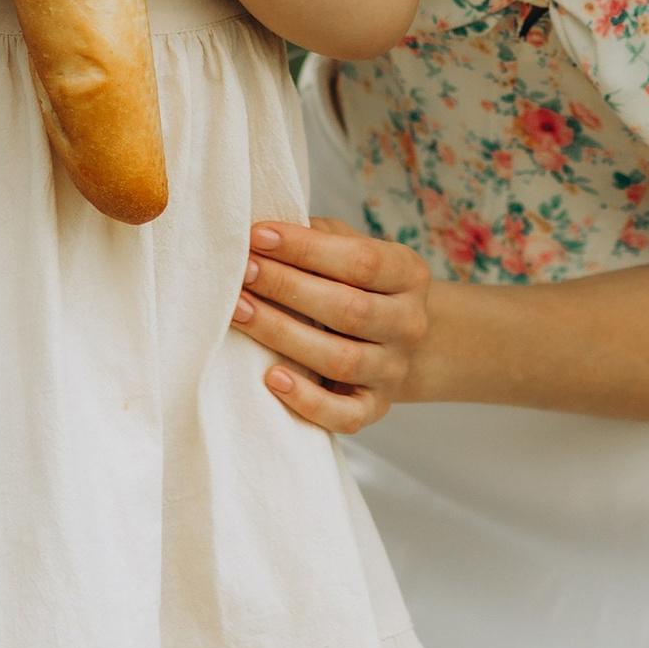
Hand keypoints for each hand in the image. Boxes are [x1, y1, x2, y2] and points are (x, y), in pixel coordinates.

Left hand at [234, 215, 432, 433]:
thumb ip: (317, 237)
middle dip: (288, 288)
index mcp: (409, 274)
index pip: (361, 261)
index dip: (307, 249)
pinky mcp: (375, 408)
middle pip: (350, 310)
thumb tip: (263, 233)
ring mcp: (394, 370)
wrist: (393, 340)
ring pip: (341, 359)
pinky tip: (271, 378)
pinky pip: (344, 415)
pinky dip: (308, 400)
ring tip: (239, 312)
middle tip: (242, 272)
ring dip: (284, 334)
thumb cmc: (355, 284)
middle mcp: (409, 324)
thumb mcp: (350, 248)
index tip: (257, 236)